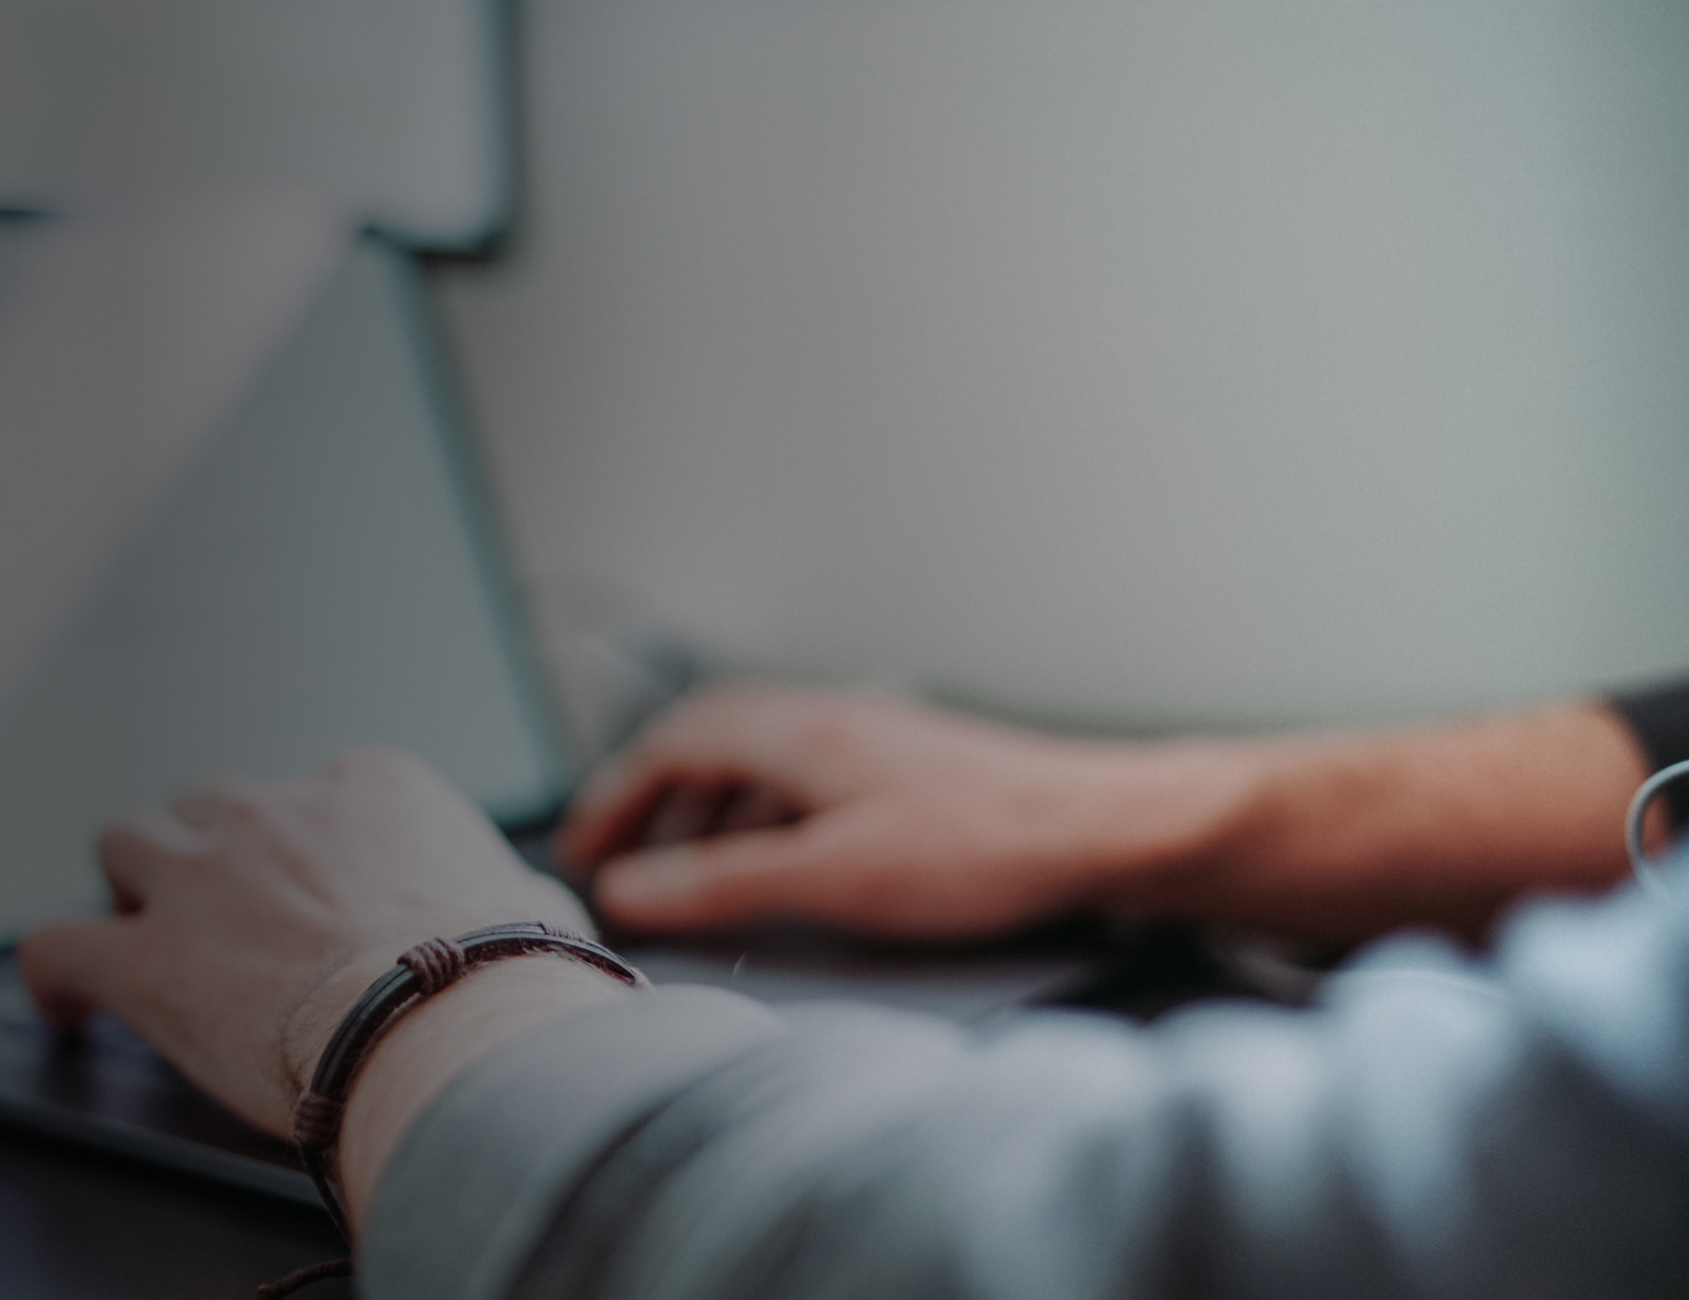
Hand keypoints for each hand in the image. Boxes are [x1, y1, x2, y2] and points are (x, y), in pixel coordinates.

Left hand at [18, 748, 593, 1136]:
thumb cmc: (507, 978)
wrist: (447, 1022)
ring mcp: (202, 880)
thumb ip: (516, 899)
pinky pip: (58, 945)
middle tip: (229, 909)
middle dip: (213, 849)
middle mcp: (277, 814)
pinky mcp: (148, 960)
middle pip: (212, 803)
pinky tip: (68, 1005)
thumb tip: (539, 923)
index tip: (327, 895)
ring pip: (124, 843)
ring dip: (131, 883)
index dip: (317, 849)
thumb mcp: (539, 911)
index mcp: (374, 789)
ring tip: (140, 929)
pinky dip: (55, 973)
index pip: (327, 793)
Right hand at [558, 686, 1250, 938]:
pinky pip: (802, 776)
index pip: (668, 745)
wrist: (1106, 830)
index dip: (613, 798)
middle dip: (650, 797)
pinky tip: (781, 861)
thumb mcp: (830, 879)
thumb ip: (719, 886)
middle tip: (617, 853)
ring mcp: (869, 739)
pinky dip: (761, 814)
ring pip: (756, 757)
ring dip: (705, 808)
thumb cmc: (985, 847)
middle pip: (705, 738)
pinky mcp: (906, 768)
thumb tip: (627, 892)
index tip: (582, 849)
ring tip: (686, 868)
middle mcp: (827, 719)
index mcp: (796, 732)